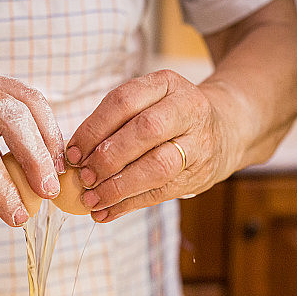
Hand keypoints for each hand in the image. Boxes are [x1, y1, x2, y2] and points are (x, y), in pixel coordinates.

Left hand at [65, 69, 234, 222]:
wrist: (224, 130)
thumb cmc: (169, 117)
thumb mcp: (148, 102)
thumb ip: (113, 123)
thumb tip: (72, 157)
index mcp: (166, 83)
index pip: (124, 100)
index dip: (93, 129)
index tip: (72, 153)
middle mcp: (188, 108)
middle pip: (146, 130)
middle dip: (109, 157)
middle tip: (84, 176)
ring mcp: (198, 143)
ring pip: (158, 166)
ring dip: (119, 186)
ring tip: (92, 199)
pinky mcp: (199, 175)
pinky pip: (161, 193)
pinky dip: (129, 205)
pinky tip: (106, 212)